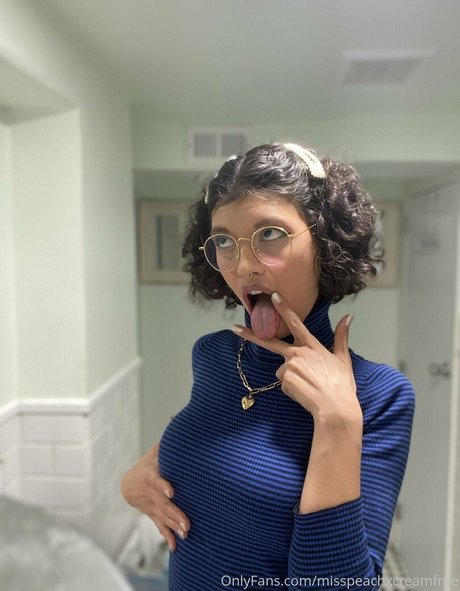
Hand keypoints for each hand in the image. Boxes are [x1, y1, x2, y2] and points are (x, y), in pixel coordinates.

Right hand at [121, 443, 189, 551]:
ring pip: (164, 517)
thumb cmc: (147, 466)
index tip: (170, 492)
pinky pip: (161, 527)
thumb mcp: (155, 453)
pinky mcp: (154, 515)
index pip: (157, 481)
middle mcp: (151, 494)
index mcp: (151, 477)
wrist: (129, 485)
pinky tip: (176, 546)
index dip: (163, 486)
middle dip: (175, 514)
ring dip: (175, 526)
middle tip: (187, 523)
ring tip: (186, 533)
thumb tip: (177, 422)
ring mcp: (152, 507)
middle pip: (164, 505)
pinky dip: (168, 536)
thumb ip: (166, 444)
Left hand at [232, 292, 360, 422]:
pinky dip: (292, 388)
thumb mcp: (343, 359)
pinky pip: (284, 383)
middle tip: (234, 328)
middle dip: (250, 334)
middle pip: (270, 341)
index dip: (284, 308)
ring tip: (309, 385)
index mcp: (312, 345)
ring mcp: (289, 366)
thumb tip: (348, 317)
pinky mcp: (284, 380)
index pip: (296, 322)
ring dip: (291, 377)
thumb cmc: (341, 385)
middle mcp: (298, 353)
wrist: (335, 408)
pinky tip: (304, 392)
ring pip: (282, 370)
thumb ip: (341, 336)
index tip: (274, 296)